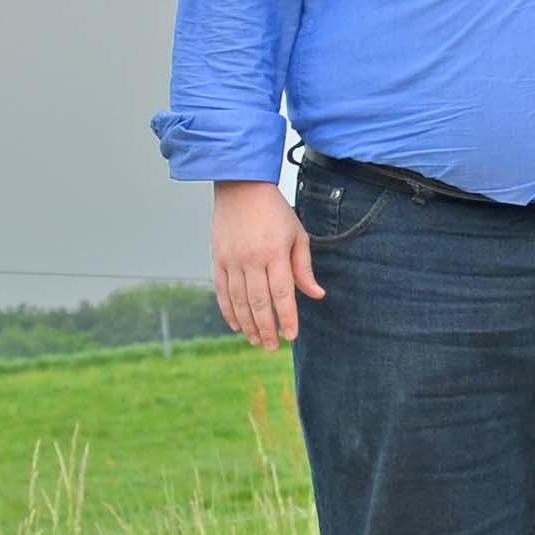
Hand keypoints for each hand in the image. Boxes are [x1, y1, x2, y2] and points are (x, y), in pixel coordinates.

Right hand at [212, 181, 324, 348]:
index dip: (287, 318)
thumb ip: (304, 268)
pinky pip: (222, 292)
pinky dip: (228, 311)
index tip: (292, 336)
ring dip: (248, 325)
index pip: (282, 294)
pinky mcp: (218, 259)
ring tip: (257, 341)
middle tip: (274, 346)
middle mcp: (252, 259)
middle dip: (267, 329)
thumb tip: (317, 295)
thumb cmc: (275, 212)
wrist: (241, 187)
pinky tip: (237, 326)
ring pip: (239, 301)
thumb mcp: (297, 235)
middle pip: (259, 303)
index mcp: (275, 253)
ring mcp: (232, 260)